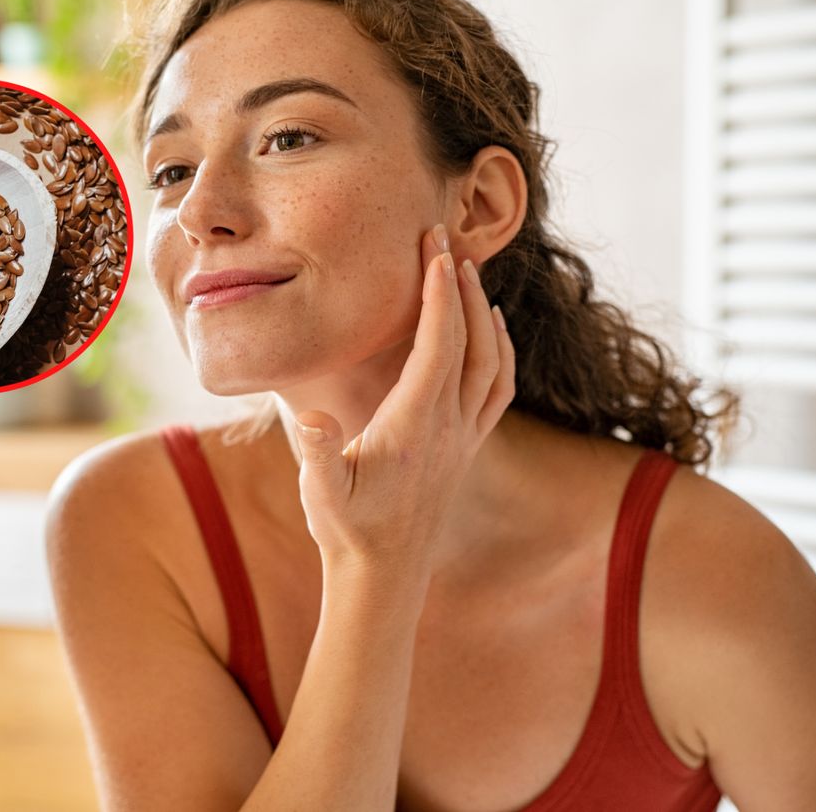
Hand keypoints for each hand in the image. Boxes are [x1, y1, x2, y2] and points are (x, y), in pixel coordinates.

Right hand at [294, 224, 514, 569]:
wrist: (384, 576)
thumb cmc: (347, 531)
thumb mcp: (322, 494)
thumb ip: (321, 454)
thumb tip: (314, 418)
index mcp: (416, 426)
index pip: (438, 345)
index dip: (437, 294)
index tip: (432, 249)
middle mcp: (450, 426)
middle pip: (469, 341)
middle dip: (458, 285)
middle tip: (442, 239)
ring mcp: (464, 437)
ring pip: (492, 361)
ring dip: (483, 313)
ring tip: (465, 273)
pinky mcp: (467, 447)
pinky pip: (498, 387)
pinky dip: (500, 349)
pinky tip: (491, 330)